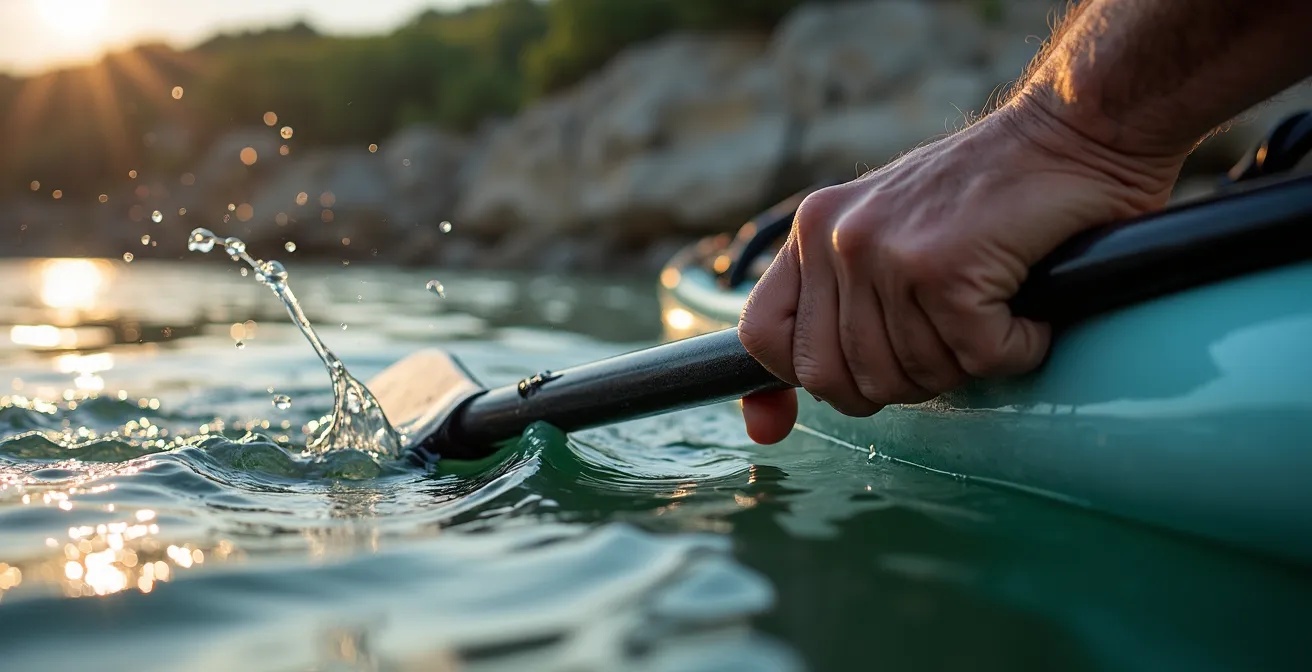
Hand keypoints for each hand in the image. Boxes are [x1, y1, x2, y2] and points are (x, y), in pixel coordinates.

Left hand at [737, 102, 1186, 443]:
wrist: (1073, 129)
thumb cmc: (992, 195)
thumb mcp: (887, 236)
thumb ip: (836, 306)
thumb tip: (764, 424)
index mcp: (813, 230)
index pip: (763, 334)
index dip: (789, 385)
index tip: (817, 410)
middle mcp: (836, 238)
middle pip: (839, 379)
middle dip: (903, 382)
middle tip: (953, 340)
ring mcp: (885, 252)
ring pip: (911, 376)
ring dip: (967, 361)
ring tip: (993, 310)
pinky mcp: (944, 268)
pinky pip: (979, 358)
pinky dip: (1019, 347)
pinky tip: (1028, 309)